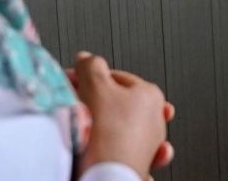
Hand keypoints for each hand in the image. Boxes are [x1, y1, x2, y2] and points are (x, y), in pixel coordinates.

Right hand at [70, 53, 174, 179]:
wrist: (108, 174)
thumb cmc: (108, 134)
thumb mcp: (95, 86)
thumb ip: (91, 66)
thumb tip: (87, 58)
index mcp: (150, 94)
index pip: (113, 78)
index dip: (87, 79)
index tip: (72, 83)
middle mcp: (155, 118)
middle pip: (116, 102)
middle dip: (95, 102)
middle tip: (76, 106)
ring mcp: (149, 143)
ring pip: (118, 126)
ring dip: (102, 125)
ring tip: (86, 129)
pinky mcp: (138, 162)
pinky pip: (121, 148)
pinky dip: (110, 145)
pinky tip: (101, 145)